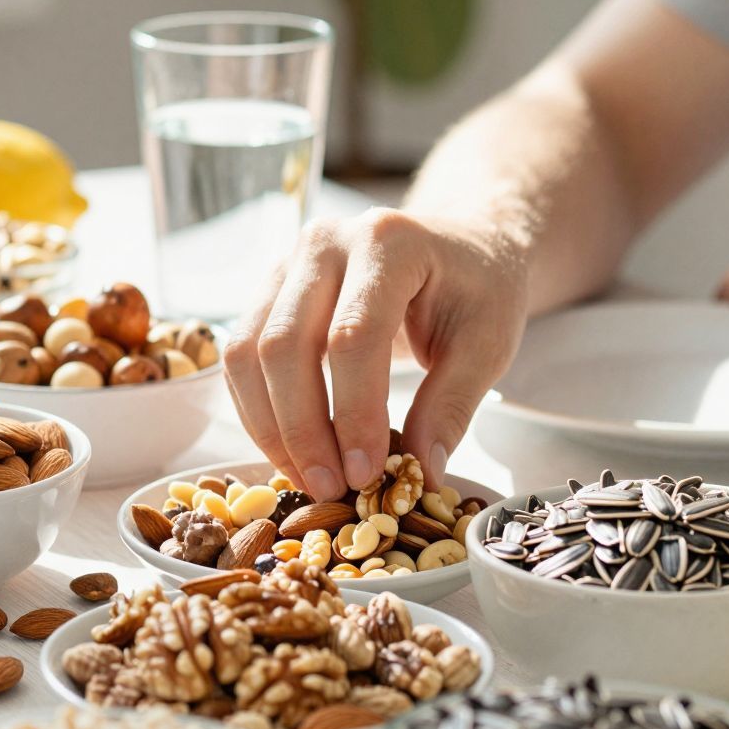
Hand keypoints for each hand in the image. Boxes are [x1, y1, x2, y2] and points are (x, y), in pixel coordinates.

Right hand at [223, 209, 527, 497]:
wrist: (461, 244)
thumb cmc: (478, 288)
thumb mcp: (487, 344)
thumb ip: (452, 406)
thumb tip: (420, 473)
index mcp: (388, 241)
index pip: (353, 336)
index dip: (354, 412)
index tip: (365, 473)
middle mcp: (326, 242)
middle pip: (285, 343)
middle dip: (302, 428)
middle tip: (330, 487)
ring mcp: (289, 262)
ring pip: (247, 351)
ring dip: (270, 426)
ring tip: (308, 477)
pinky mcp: (270, 289)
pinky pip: (241, 356)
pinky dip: (259, 410)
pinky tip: (291, 450)